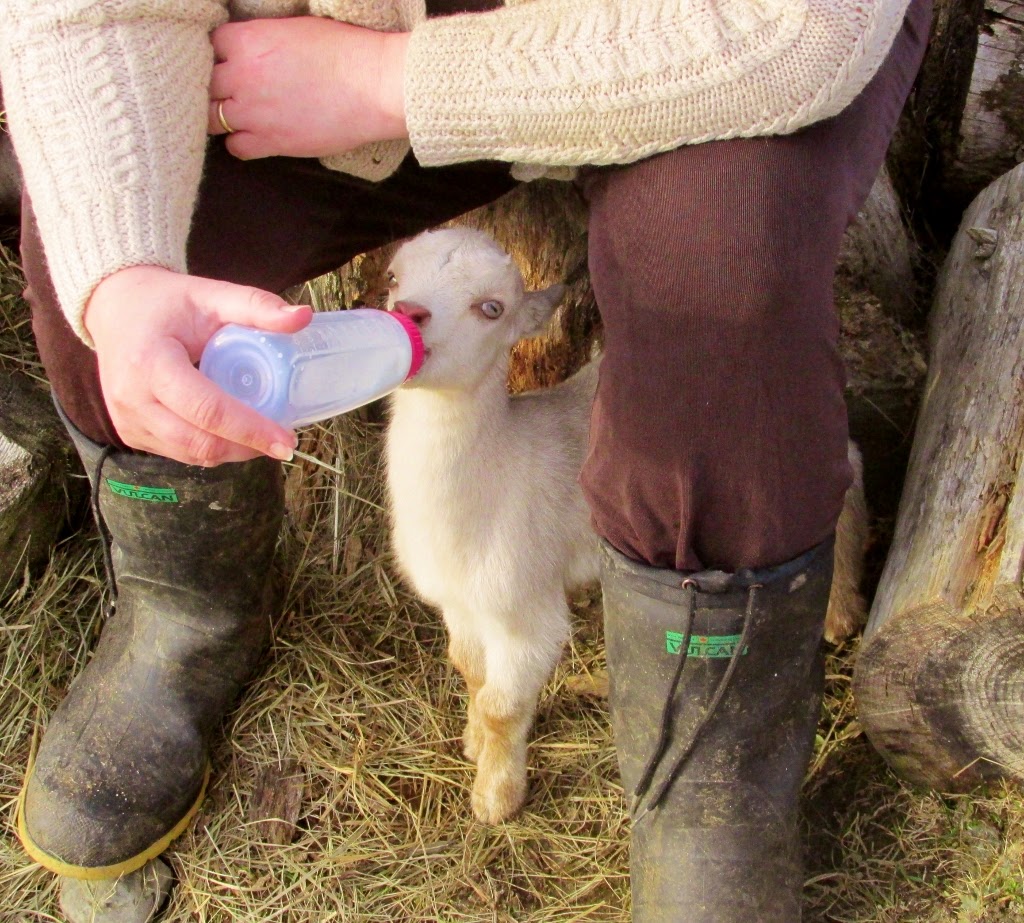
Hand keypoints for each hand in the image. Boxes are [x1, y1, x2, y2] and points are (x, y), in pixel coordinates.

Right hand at [84, 265, 312, 465]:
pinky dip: (210, 449)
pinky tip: (232, 435)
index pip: (207, 410)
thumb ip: (256, 306)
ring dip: (232, 452)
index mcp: (150, 363)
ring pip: (190, 454)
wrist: (113, 309)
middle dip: (247, 448)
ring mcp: (126, 420)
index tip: (287, 440)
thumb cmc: (165, 302)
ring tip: (262, 437)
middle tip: (283, 442)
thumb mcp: (210, 295)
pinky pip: (178, 452)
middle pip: (200, 442)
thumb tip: (303, 316)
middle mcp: (132, 398)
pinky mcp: (128, 432)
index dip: (251, 430)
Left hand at [208, 17, 408, 159]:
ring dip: (222, 115)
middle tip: (233, 88)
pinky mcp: (271, 142)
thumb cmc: (344, 52)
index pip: (211, 43)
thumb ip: (261, 39)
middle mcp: (242, 76)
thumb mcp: (293, 28)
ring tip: (240, 113)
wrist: (373, 86)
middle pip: (204, 82)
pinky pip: (235, 148)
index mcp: (248, 40)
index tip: (232, 59)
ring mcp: (253, 112)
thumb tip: (248, 50)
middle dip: (216, 85)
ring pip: (211, 118)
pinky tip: (254, 135)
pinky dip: (240, 143)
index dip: (221, 52)